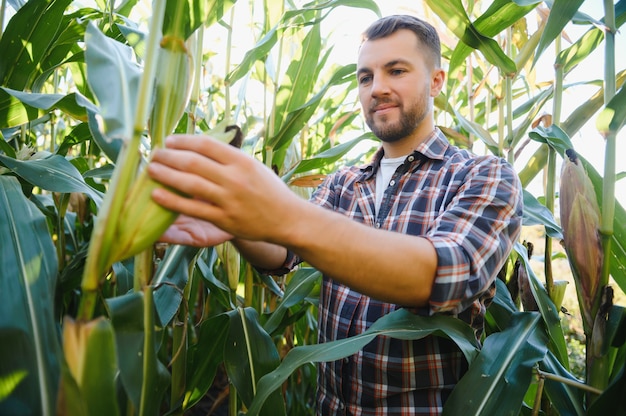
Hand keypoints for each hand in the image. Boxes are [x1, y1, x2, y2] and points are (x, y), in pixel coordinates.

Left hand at [148, 134, 303, 243]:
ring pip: (190, 184)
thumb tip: (200, 145)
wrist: (287, 219)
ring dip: (166, 175)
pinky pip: (192, 208)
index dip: (183, 140)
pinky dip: (172, 201)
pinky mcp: (224, 219)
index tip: (169, 140)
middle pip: (193, 162)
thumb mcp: (253, 165)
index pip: (206, 144)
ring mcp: (228, 200)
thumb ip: (229, 157)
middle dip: (169, 156)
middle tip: (154, 154)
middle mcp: (234, 178)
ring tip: (151, 170)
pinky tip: (156, 195)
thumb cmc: (269, 190)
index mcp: (242, 161)